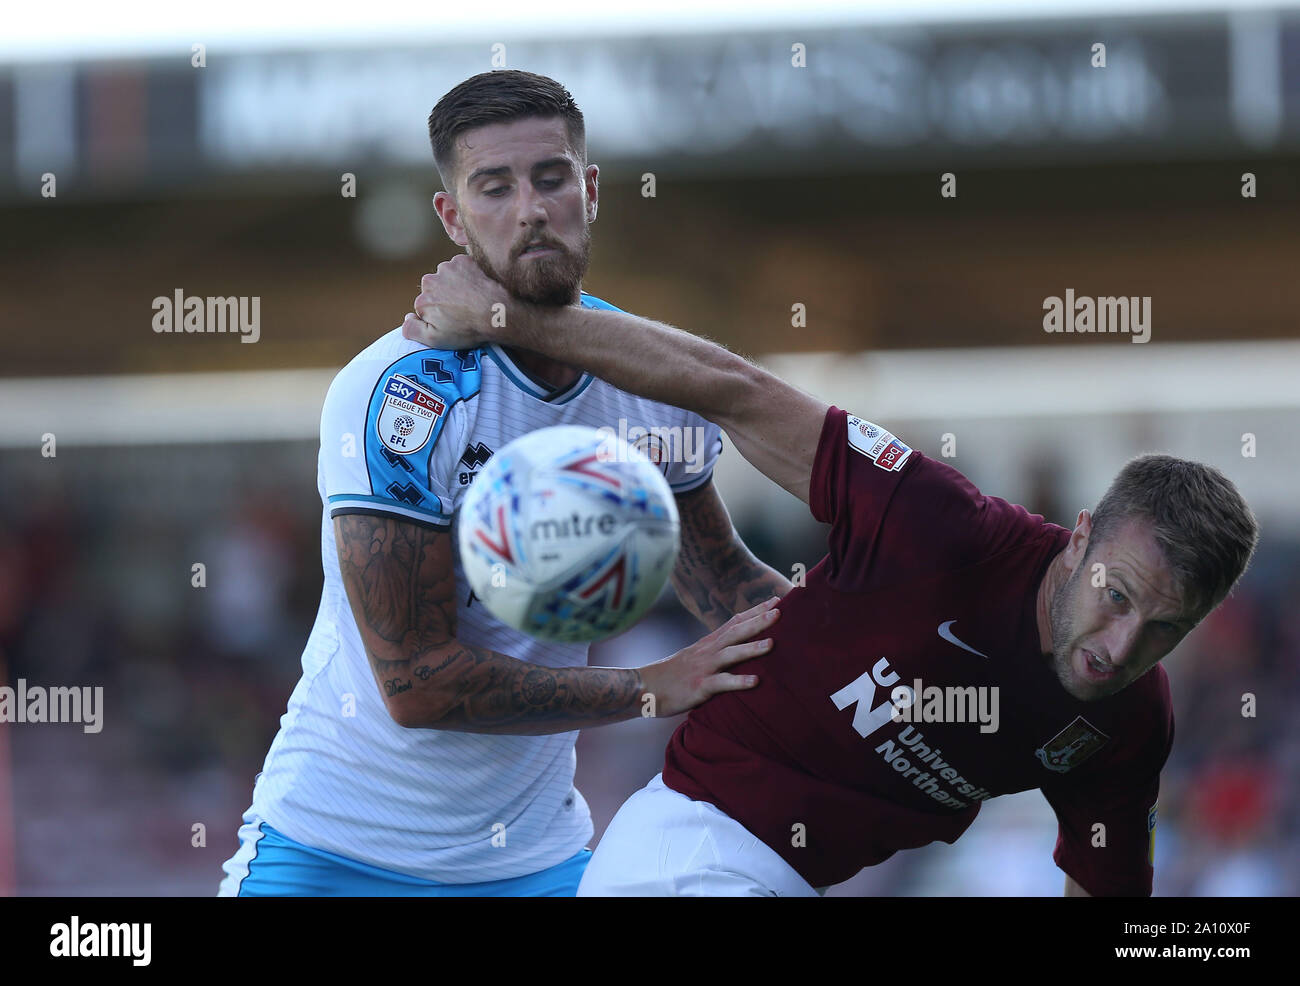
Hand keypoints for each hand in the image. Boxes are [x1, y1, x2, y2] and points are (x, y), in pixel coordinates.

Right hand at [402, 254, 512, 349]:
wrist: (497, 312)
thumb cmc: (468, 329)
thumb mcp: (435, 340)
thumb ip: (412, 330)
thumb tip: (407, 318)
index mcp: (422, 300)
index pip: (425, 307)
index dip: (439, 316)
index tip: (454, 321)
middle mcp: (431, 280)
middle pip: (435, 290)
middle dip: (445, 298)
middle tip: (464, 310)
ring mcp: (448, 268)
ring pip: (447, 277)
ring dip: (456, 285)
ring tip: (472, 299)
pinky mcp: (464, 261)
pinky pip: (461, 268)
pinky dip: (468, 275)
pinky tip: (477, 287)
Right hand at [637, 597, 779, 717]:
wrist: (643, 687)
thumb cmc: (672, 675)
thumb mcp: (695, 658)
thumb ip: (714, 652)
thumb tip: (735, 648)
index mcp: (708, 643)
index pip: (735, 622)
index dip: (755, 611)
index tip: (776, 600)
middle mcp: (707, 651)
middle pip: (735, 632)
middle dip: (758, 621)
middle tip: (780, 610)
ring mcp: (703, 668)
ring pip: (730, 654)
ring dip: (751, 648)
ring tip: (771, 644)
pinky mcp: (699, 687)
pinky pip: (721, 683)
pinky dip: (738, 681)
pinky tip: (755, 682)